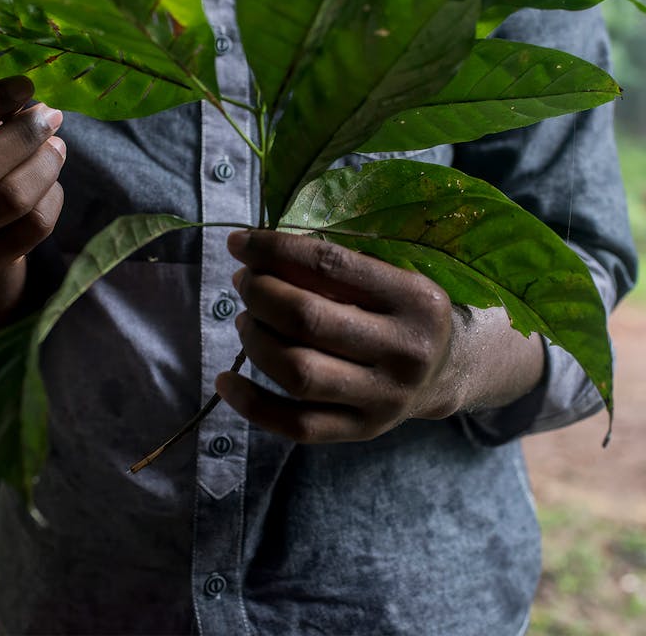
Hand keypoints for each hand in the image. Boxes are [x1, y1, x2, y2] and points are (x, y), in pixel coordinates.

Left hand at [218, 229, 462, 442]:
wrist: (448, 369)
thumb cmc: (403, 310)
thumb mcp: (393, 274)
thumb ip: (339, 264)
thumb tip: (261, 253)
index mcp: (415, 299)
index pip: (331, 266)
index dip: (275, 251)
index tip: (240, 242)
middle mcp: (405, 351)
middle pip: (308, 320)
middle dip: (260, 294)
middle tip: (244, 282)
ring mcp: (385, 398)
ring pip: (297, 373)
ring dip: (255, 340)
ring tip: (245, 319)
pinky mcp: (363, 431)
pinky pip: (296, 426)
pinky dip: (252, 404)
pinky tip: (226, 380)